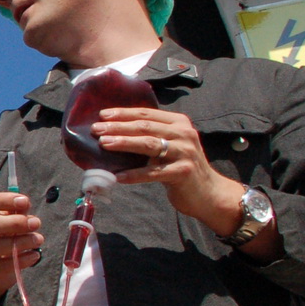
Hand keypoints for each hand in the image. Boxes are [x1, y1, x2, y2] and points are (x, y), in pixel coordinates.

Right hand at [0, 192, 42, 305]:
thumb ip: (17, 212)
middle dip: (16, 222)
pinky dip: (23, 259)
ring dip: (23, 241)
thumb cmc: (5, 237)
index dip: (4, 200)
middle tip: (37, 222)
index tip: (25, 201)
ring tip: (39, 239)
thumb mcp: (9, 222)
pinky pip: (5, 265)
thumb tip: (24, 205)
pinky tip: (35, 255)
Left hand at [93, 108, 248, 232]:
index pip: (146, 114)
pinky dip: (134, 174)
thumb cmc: (180, 166)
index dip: (123, 113)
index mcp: (179, 123)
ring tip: (104, 144)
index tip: (102, 115)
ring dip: (124, 143)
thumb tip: (113, 132)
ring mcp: (185, 152)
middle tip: (96, 130)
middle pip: (145, 127)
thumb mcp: (170, 145)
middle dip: (118, 127)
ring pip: (149, 144)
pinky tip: (118, 176)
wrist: (208, 192)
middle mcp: (184, 134)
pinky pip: (153, 173)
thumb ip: (151, 136)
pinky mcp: (183, 172)